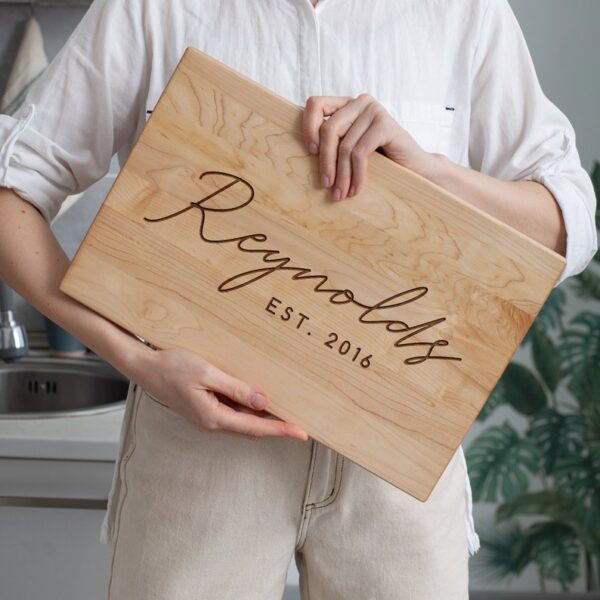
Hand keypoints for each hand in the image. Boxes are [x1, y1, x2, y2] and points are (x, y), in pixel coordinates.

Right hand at [134, 347, 308, 441]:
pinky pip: (233, 414)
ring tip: (286, 414)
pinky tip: (258, 402)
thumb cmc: (172, 367)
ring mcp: (207, 418)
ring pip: (243, 423)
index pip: (255, 427)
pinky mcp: (205, 410)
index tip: (301, 432)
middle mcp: (212, 423)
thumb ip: (236, 388)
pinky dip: (249, 412)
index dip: (280, 430)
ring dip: (263, 420)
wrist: (146, 368)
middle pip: (251, 430)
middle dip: (276, 428)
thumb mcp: (207, 373)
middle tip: (300, 425)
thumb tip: (263, 401)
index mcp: (214, 417)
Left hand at [302, 93, 437, 200]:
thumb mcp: (351, 150)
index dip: (308, 126)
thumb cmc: (380, 162)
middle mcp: (359, 102)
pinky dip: (356, 175)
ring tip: (340, 195)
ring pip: (344, 145)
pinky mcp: (386, 124)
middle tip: (326, 186)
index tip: (310, 152)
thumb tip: (300, 154)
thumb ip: (333, 144)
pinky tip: (356, 190)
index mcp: (346, 104)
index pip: (315, 103)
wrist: (416, 169)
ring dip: (341, 174)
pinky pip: (360, 153)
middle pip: (328, 129)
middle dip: (325, 161)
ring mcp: (374, 110)